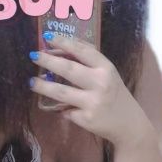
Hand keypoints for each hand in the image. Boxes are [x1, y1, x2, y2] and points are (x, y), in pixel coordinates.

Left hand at [28, 33, 146, 147]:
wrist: (129, 124)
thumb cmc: (114, 94)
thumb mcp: (108, 74)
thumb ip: (89, 61)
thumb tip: (61, 46)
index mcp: (106, 68)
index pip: (82, 50)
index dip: (64, 42)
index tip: (48, 37)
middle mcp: (100, 83)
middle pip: (68, 69)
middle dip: (47, 61)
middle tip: (33, 55)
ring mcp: (93, 102)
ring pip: (61, 92)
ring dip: (43, 86)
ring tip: (32, 82)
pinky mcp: (86, 119)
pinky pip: (66, 111)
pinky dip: (63, 109)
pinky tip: (64, 108)